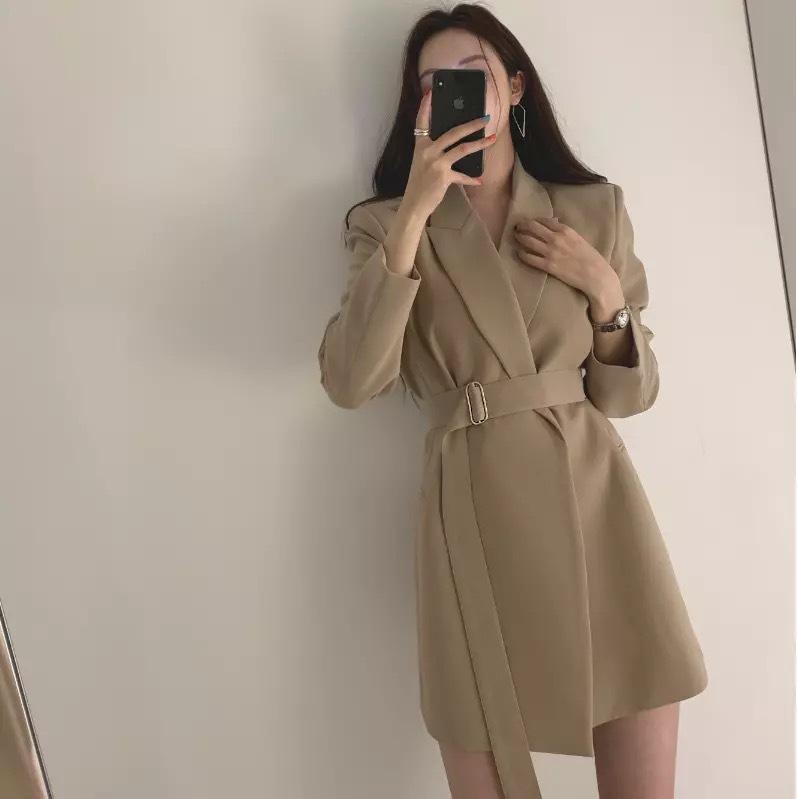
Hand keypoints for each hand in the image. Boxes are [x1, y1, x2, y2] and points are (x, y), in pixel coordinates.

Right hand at [400, 89, 497, 221]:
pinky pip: (462, 175)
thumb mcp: (422, 163)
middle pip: (453, 132)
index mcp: (421, 146)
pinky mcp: (444, 176)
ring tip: (492, 139)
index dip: (426, 107)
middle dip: (471, 124)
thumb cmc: (418, 184)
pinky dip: (471, 178)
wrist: (414, 204)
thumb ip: (434, 152)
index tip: (431, 92)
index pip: (421, 122)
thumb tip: (453, 145)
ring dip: (480, 143)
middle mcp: (428, 151)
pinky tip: (479, 179)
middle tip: (485, 118)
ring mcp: (436, 163)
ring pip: (462, 148)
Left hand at [512, 216, 618, 303]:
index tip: (528, 222)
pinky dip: (521, 254)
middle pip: (532, 227)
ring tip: (515, 237)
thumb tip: (554, 223)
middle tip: (517, 227)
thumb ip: (565, 232)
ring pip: (528, 241)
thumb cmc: (589, 257)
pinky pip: (529, 258)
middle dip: (522, 226)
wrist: (595, 274)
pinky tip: (518, 253)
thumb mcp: (578, 238)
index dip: (533, 220)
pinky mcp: (548, 266)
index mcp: (565, 230)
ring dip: (519, 237)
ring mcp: (551, 252)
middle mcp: (556, 239)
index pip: (544, 220)